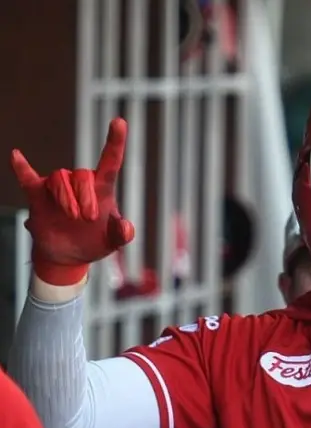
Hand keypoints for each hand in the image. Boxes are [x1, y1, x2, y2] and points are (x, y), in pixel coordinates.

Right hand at [11, 118, 134, 285]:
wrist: (69, 256)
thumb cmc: (94, 242)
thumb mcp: (113, 241)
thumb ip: (123, 234)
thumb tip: (126, 227)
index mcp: (102, 188)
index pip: (110, 160)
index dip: (115, 142)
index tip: (119, 122)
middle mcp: (80, 183)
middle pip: (82, 174)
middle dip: (86, 197)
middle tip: (88, 219)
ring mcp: (58, 188)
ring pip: (60, 177)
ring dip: (66, 198)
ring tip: (71, 217)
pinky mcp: (38, 195)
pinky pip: (27, 177)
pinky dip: (21, 167)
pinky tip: (17, 156)